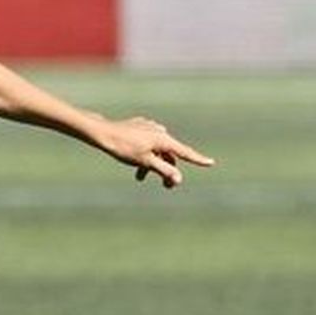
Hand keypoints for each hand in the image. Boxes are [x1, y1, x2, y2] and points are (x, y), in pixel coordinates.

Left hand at [95, 115, 213, 188]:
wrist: (104, 133)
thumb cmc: (124, 147)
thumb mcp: (144, 162)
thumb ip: (163, 170)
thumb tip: (179, 179)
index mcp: (164, 139)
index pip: (185, 152)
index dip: (198, 159)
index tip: (211, 163)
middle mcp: (160, 132)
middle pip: (170, 154)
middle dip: (168, 170)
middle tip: (166, 187)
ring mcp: (150, 128)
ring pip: (157, 150)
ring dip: (153, 165)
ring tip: (140, 178)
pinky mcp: (140, 128)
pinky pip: (148, 144)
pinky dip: (144, 156)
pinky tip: (133, 161)